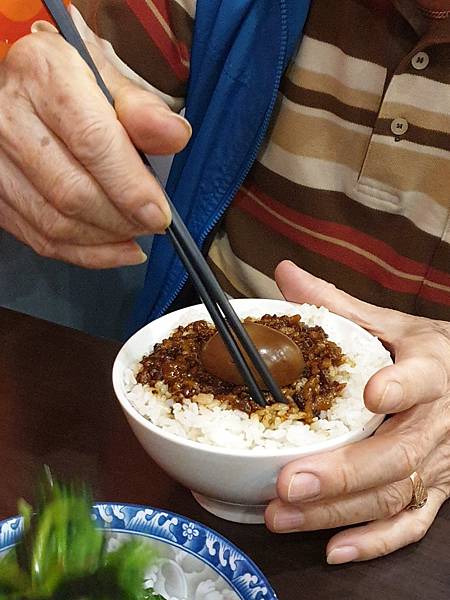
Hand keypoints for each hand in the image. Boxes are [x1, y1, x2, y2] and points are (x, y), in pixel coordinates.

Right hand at [0, 28, 190, 267]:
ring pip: (55, 223)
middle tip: (152, 223)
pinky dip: (85, 253)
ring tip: (135, 231)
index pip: (92, 142)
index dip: (130, 186)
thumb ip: (143, 110)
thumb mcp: (110, 78)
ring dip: (106, 240)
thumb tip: (175, 135)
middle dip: (122, 219)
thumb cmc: (70, 81)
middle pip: (71, 192)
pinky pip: (41, 238)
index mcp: (46, 76)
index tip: (158, 213)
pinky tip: (115, 249)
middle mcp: (10, 118)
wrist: (23, 86)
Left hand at [265, 261, 449, 562]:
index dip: (401, 387)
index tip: (375, 393)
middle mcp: (437, 422)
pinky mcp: (435, 492)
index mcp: (431, 369)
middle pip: (395, 454)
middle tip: (288, 482)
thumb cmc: (428, 353)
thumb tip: (284, 273)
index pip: (421, 378)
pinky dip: (375, 542)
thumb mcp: (392, 323)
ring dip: (338, 511)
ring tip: (284, 515)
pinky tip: (334, 550)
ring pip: (392, 495)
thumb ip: (338, 304)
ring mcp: (438, 465)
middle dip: (342, 473)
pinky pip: (409, 525)